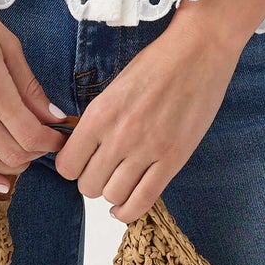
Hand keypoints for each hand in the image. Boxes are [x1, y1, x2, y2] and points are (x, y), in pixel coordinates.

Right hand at [0, 0, 69, 189]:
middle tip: (44, 145)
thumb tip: (54, 116)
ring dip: (11, 166)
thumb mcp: (8, 44)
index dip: (51, 143)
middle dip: (35, 155)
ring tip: (24, 157)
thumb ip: (30, 85)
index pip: (30, 133)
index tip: (60, 139)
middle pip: (11, 152)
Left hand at [52, 6, 242, 221]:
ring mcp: (147, 151)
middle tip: (103, 171)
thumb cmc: (157, 64)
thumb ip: (97, 121)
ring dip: (113, 193)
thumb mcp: (113, 89)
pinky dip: (129, 211)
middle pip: (88, 186)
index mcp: (99, 115)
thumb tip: (83, 150)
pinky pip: (142, 201)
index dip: (72, 168)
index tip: (81, 163)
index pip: (67, 165)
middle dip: (92, 182)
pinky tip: (125, 207)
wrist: (198, 52)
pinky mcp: (172, 160)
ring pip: (113, 196)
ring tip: (120, 182)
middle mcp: (119, 136)